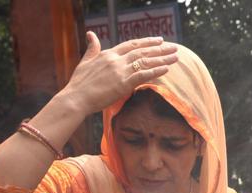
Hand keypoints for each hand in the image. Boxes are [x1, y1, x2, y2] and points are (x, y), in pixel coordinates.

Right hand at [57, 32, 178, 114]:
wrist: (76, 98)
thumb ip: (92, 48)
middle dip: (160, 49)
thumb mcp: (86, 61)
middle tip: (174, 47)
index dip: (147, 42)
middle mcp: (116, 60)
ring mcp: (120, 71)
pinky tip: (167, 69)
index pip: (132, 44)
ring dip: (162, 59)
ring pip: (145, 62)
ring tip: (176, 56)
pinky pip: (143, 75)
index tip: (159, 40)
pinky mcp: (123, 84)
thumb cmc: (79, 83)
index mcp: (109, 53)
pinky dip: (156, 71)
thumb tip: (91, 34)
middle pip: (142, 51)